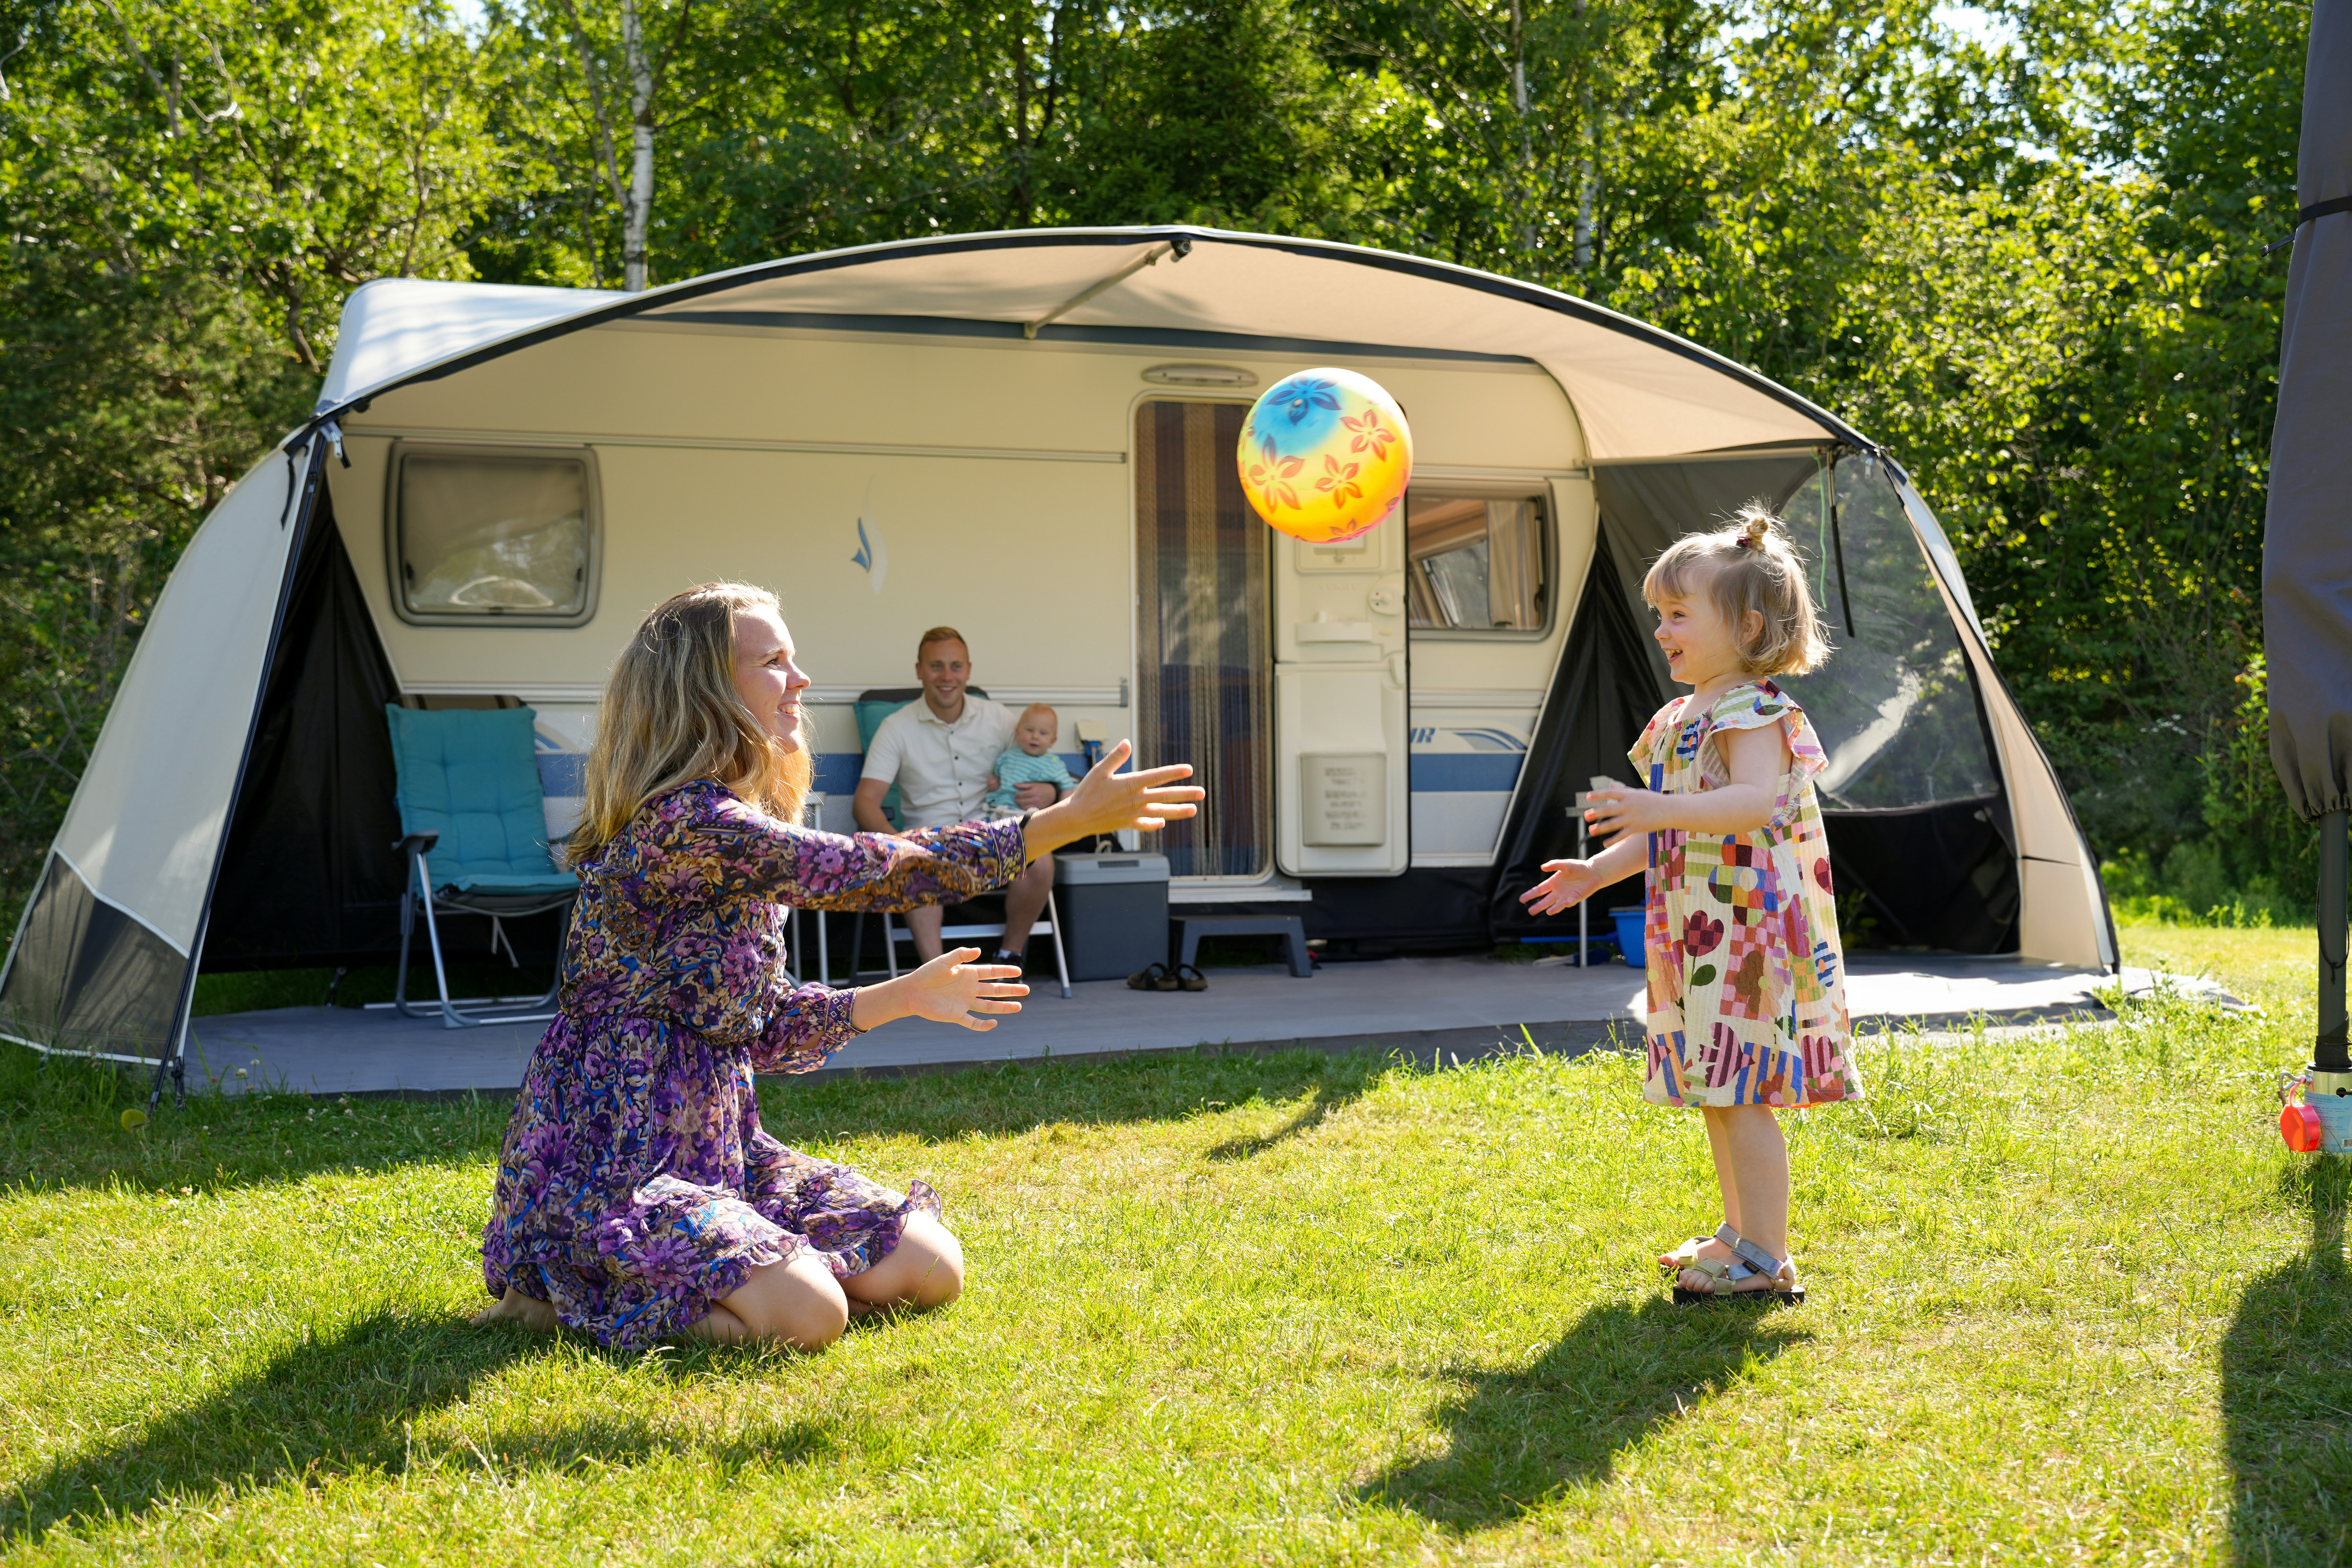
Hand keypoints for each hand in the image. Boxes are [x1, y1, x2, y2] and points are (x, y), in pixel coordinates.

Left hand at [862, 947, 1026, 1032]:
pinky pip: (973, 1022)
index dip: (1005, 972)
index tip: (1019, 971)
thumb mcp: (944, 961)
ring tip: (1019, 1006)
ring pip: (988, 1006)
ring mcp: (964, 1002)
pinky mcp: (957, 1015)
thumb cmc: (926, 974)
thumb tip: (979, 950)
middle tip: (1027, 990)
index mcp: (968, 974)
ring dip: (1004, 1007)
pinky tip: (993, 1023)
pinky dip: (983, 1025)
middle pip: (994, 990)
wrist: (911, 992)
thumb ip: (960, 955)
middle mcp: (969, 988)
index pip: (991, 972)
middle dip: (1011, 990)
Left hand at [1012, 780, 1056, 809]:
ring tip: (1019, 801)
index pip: (1021, 795)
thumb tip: (1014, 785)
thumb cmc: (1043, 787)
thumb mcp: (1034, 784)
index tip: (1015, 793)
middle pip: (1021, 801)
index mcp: (1034, 792)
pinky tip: (1024, 804)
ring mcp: (1037, 805)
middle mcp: (1035, 799)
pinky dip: (1024, 807)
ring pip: (1024, 807)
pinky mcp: (1039, 809)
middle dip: (1016, 800)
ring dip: (1019, 804)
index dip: (1016, 794)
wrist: (1054, 794)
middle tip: (1016, 798)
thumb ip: (1024, 785)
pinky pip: (1028, 809)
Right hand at [1026, 740, 1202, 854]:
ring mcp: (1133, 814)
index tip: (1188, 769)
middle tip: (1202, 793)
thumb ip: (1115, 758)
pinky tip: (1163, 822)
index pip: (1157, 776)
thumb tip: (1127, 743)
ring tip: (1193, 810)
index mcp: (1130, 785)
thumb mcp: (1099, 771)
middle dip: (1185, 794)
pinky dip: (1155, 823)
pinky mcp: (1128, 824)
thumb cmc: (1086, 793)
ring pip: (1161, 812)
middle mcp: (1135, 800)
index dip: (1173, 772)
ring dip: (1178, 811)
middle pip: (1165, 796)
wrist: (1076, 819)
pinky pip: (1145, 824)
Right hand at [1520, 857, 1610, 916]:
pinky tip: (1564, 903)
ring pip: (1555, 904)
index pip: (1539, 890)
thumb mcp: (1565, 864)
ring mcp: (1566, 896)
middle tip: (1530, 912)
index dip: (1530, 895)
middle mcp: (1558, 891)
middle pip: (1545, 900)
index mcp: (1553, 882)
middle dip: (1537, 906)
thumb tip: (1542, 867)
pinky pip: (1569, 902)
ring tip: (1545, 912)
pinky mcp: (1575, 898)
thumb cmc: (1578, 867)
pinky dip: (1566, 903)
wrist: (1593, 872)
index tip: (1521, 899)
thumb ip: (1554, 865)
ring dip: (1551, 909)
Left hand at [1582, 785, 1670, 843]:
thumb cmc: (1653, 800)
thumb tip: (1610, 787)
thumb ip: (1623, 791)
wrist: (1670, 810)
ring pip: (1612, 824)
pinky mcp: (1637, 828)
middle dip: (1596, 813)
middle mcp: (1629, 806)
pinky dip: (1613, 840)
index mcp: (1629, 795)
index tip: (1587, 798)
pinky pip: (1622, 835)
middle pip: (1608, 810)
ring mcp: (1632, 817)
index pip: (1609, 793)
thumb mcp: (1638, 793)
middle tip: (1586, 816)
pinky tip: (1604, 844)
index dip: (1597, 795)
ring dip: (1600, 828)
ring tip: (1591, 831)